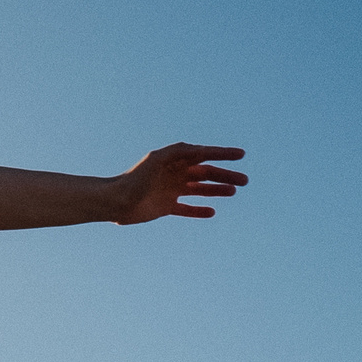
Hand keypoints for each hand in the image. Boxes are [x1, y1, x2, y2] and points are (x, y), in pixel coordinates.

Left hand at [109, 143, 246, 223]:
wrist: (116, 202)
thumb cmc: (134, 179)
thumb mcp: (156, 160)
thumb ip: (178, 152)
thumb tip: (200, 150)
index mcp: (174, 160)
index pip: (204, 155)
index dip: (223, 154)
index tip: (241, 155)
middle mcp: (174, 173)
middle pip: (206, 173)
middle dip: (226, 175)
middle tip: (245, 181)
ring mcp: (171, 190)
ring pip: (200, 189)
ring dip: (217, 190)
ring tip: (234, 192)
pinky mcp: (165, 207)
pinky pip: (187, 208)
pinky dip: (199, 210)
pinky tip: (212, 212)